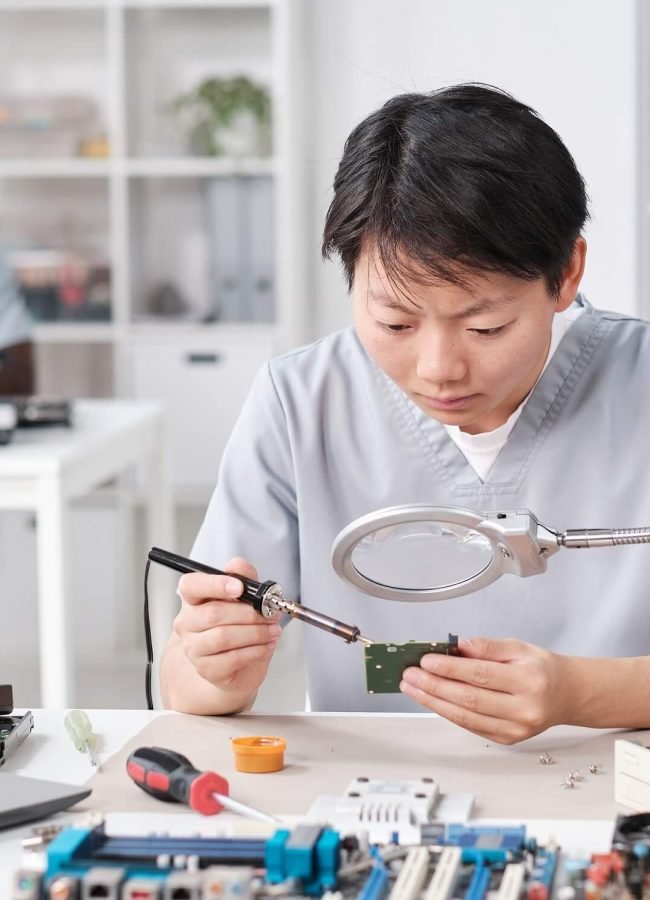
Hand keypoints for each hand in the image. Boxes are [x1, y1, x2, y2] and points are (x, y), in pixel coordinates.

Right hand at [174, 557, 280, 696]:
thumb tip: (238, 564)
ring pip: (223, 637)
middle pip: (214, 613)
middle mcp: (187, 622)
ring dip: (256, 633)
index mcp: (193, 599)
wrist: (237, 665)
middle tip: (270, 614)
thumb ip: (244, 578)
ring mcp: (193, 647)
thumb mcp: (246, 599)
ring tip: (272, 631)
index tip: (238, 587)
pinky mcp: (206, 669)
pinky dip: (255, 650)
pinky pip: (232, 658)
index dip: (214, 584)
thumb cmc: (238, 627)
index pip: (191, 586)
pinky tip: (266, 645)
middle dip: (249, 613)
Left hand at [400, 637, 569, 743]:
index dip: (450, 668)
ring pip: (466, 717)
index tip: (425, 660)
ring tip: (413, 688)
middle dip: (434, 686)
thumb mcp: (517, 647)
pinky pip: (471, 726)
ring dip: (434, 702)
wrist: (566, 694)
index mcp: (529, 680)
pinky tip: (432, 700)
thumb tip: (455, 646)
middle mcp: (524, 708)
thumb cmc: (540, 668)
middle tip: (410, 675)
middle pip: (469, 698)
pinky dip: (448, 712)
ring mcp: (516, 729)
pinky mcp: (508, 739)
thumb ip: (486, 647)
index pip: (480, 674)